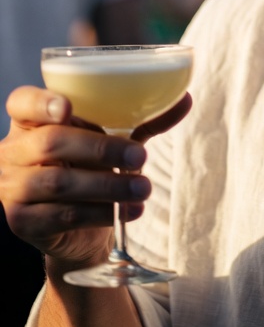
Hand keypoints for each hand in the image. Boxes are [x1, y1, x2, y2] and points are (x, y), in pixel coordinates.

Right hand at [0, 87, 191, 268]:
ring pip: (60, 183)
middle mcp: (14, 151)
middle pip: (51, 143)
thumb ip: (142, 119)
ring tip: (144, 188)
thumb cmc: (91, 168)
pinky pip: (63, 215)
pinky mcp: (22, 222)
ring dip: (109, 186)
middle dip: (101, 149)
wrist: (75, 229)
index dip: (41, 103)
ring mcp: (13, 188)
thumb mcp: (112, 139)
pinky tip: (130, 211)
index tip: (67, 107)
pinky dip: (102, 212)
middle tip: (140, 158)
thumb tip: (184, 97)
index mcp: (31, 121)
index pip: (22, 102)